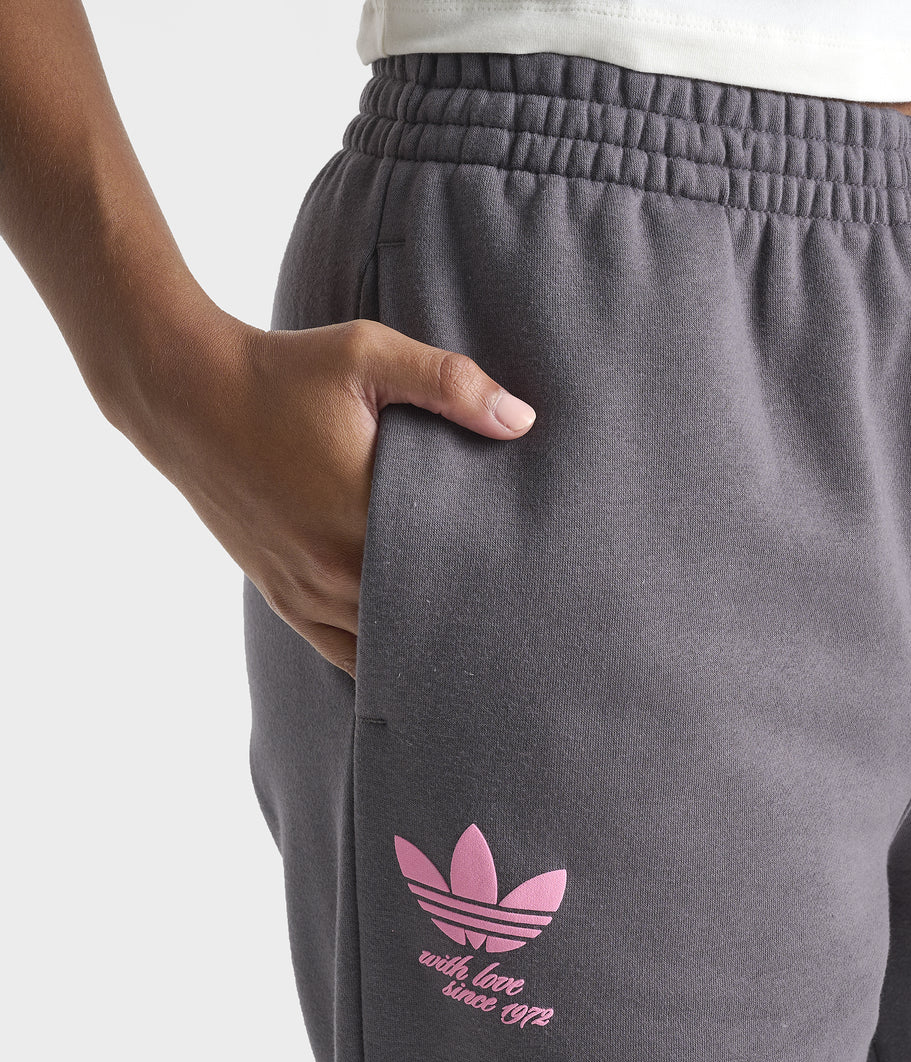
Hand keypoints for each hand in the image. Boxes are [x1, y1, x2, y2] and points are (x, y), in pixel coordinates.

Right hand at [109, 306, 536, 678]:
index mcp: (364, 517)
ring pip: (381, 648)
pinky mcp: (280, 595)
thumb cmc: (282, 372)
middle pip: (421, 624)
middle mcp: (333, 569)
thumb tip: (522, 419)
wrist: (185, 392)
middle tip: (515, 630)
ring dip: (421, 645)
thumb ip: (449, 384)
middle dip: (464, 624)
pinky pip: (339, 651)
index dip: (491, 588)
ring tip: (471, 649)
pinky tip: (410, 659)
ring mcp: (304, 590)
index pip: (450, 576)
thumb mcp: (367, 357)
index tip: (529, 594)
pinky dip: (376, 656)